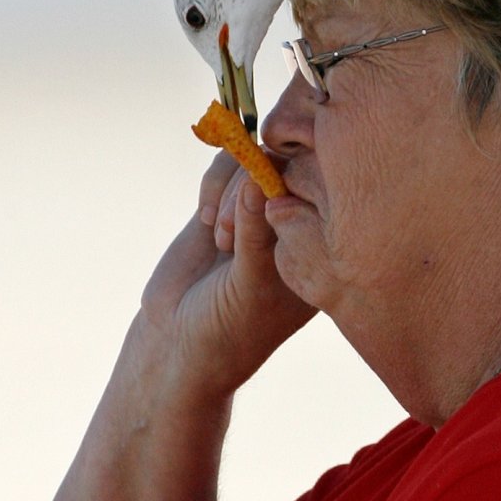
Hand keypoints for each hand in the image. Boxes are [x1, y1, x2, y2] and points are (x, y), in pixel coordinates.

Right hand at [137, 151, 315, 398]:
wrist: (177, 342)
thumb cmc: (228, 328)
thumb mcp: (249, 287)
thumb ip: (256, 234)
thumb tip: (259, 176)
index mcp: (319, 245)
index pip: (323, 188)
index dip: (294, 184)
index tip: (266, 213)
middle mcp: (296, 220)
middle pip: (290, 164)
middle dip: (256, 184)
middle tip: (229, 233)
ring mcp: (261, 207)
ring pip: (257, 157)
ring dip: (232, 187)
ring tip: (220, 236)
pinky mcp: (228, 199)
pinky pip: (228, 162)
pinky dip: (215, 182)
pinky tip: (205, 219)